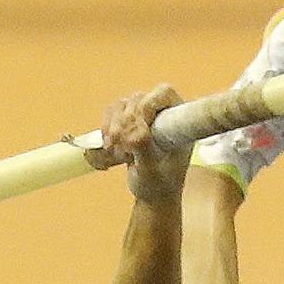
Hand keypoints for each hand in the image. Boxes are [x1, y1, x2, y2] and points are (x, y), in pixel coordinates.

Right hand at [97, 83, 190, 205]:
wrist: (152, 190)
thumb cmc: (160, 181)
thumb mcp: (152, 168)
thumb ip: (143, 146)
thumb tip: (131, 131)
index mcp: (178, 117)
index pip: (162, 93)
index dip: (146, 107)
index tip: (136, 132)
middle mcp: (162, 110)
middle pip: (138, 99)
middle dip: (125, 123)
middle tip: (122, 147)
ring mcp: (143, 113)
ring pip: (121, 105)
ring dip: (113, 127)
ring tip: (116, 150)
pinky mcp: (127, 119)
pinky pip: (110, 113)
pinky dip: (106, 129)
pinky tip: (110, 146)